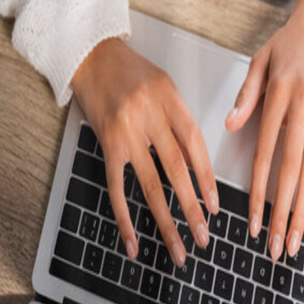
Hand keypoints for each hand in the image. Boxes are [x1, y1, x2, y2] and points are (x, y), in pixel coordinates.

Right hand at [71, 38, 218, 266]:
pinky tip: (133, 242)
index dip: (207, 178)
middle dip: (192, 209)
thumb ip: (180, 123)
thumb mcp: (165, 87)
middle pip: (175, 170)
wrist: (89, 56)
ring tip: (179, 248)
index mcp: (169, 99)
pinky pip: (116, 188)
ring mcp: (124, 133)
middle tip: (204, 237)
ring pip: (149, 185)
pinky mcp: (105, 146)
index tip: (214, 206)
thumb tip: (196, 167)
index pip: (195, 145)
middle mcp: (147, 117)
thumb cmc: (130, 71)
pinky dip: (125, 218)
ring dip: (166, 221)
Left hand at [225, 0, 303, 259]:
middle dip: (282, 214)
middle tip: (274, 247)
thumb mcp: (258, 61)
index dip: (259, 192)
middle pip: (292, 173)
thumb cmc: (287, 43)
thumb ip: (246, 96)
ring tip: (297, 243)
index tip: (252, 221)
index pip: (266, 156)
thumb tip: (229, 125)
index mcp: (282, 100)